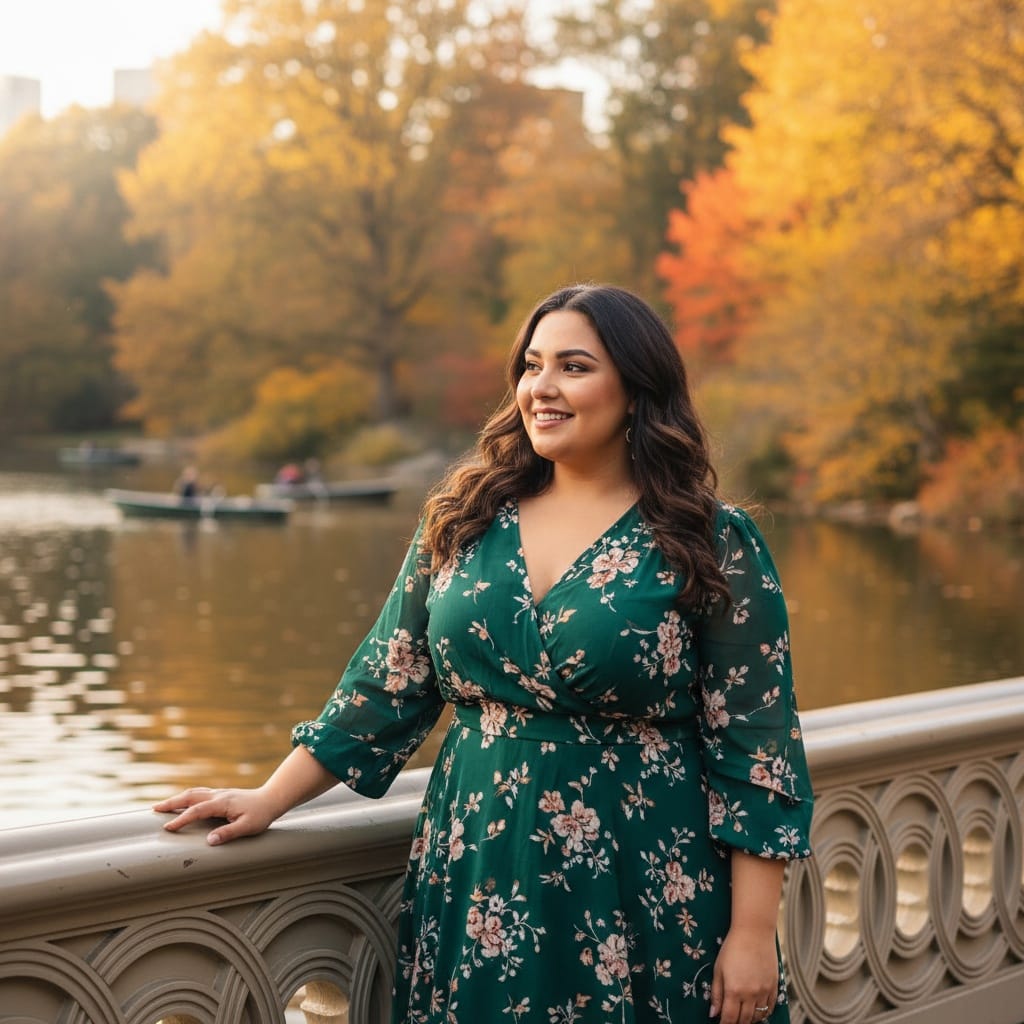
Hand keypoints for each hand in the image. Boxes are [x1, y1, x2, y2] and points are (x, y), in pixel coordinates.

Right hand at [153, 786, 278, 844]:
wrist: (272, 799)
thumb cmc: (261, 814)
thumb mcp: (248, 827)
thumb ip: (229, 833)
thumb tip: (209, 840)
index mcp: (223, 803)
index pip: (197, 811)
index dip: (181, 819)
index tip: (168, 828)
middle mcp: (218, 795)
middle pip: (190, 796)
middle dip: (171, 803)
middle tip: (154, 809)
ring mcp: (219, 793)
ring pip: (194, 793)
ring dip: (177, 798)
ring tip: (162, 805)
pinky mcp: (221, 795)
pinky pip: (199, 793)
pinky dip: (187, 797)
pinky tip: (182, 801)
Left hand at [708, 927, 777, 1022]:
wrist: (754, 932)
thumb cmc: (733, 947)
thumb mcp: (718, 969)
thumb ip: (716, 993)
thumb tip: (713, 1013)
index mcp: (734, 990)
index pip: (729, 1018)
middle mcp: (750, 994)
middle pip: (744, 1020)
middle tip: (731, 1021)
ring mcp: (764, 991)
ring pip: (758, 1016)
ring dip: (749, 1020)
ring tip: (742, 1017)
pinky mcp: (774, 986)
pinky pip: (770, 1008)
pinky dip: (764, 1013)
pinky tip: (757, 1012)